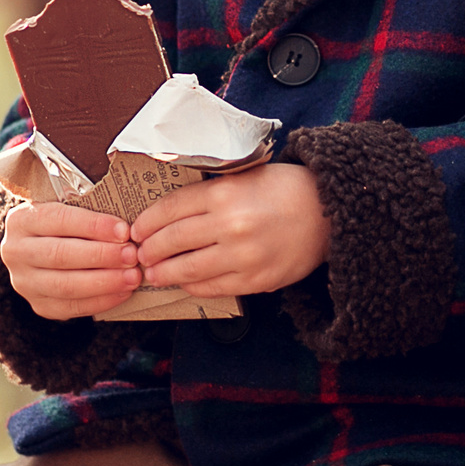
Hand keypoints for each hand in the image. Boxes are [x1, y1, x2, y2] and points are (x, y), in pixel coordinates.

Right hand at [2, 200, 142, 319]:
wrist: (43, 249)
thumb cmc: (65, 223)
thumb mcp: (68, 207)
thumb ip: (88, 211)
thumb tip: (125, 228)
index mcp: (22, 219)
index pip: (58, 220)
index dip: (93, 226)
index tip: (124, 231)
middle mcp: (15, 251)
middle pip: (60, 255)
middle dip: (102, 256)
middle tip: (132, 255)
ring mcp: (24, 282)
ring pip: (65, 285)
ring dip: (104, 282)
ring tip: (133, 276)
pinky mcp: (38, 305)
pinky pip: (71, 307)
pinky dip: (101, 301)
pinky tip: (123, 292)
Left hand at [131, 162, 331, 298]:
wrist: (328, 213)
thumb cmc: (283, 190)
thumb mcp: (243, 177)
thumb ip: (208, 194)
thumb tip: (167, 215)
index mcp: (225, 193)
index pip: (169, 209)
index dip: (146, 222)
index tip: (136, 229)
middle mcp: (231, 225)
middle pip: (172, 241)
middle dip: (148, 250)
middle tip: (140, 254)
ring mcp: (243, 256)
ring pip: (186, 270)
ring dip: (163, 273)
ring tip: (154, 273)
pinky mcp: (255, 280)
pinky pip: (211, 288)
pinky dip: (191, 286)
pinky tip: (184, 281)